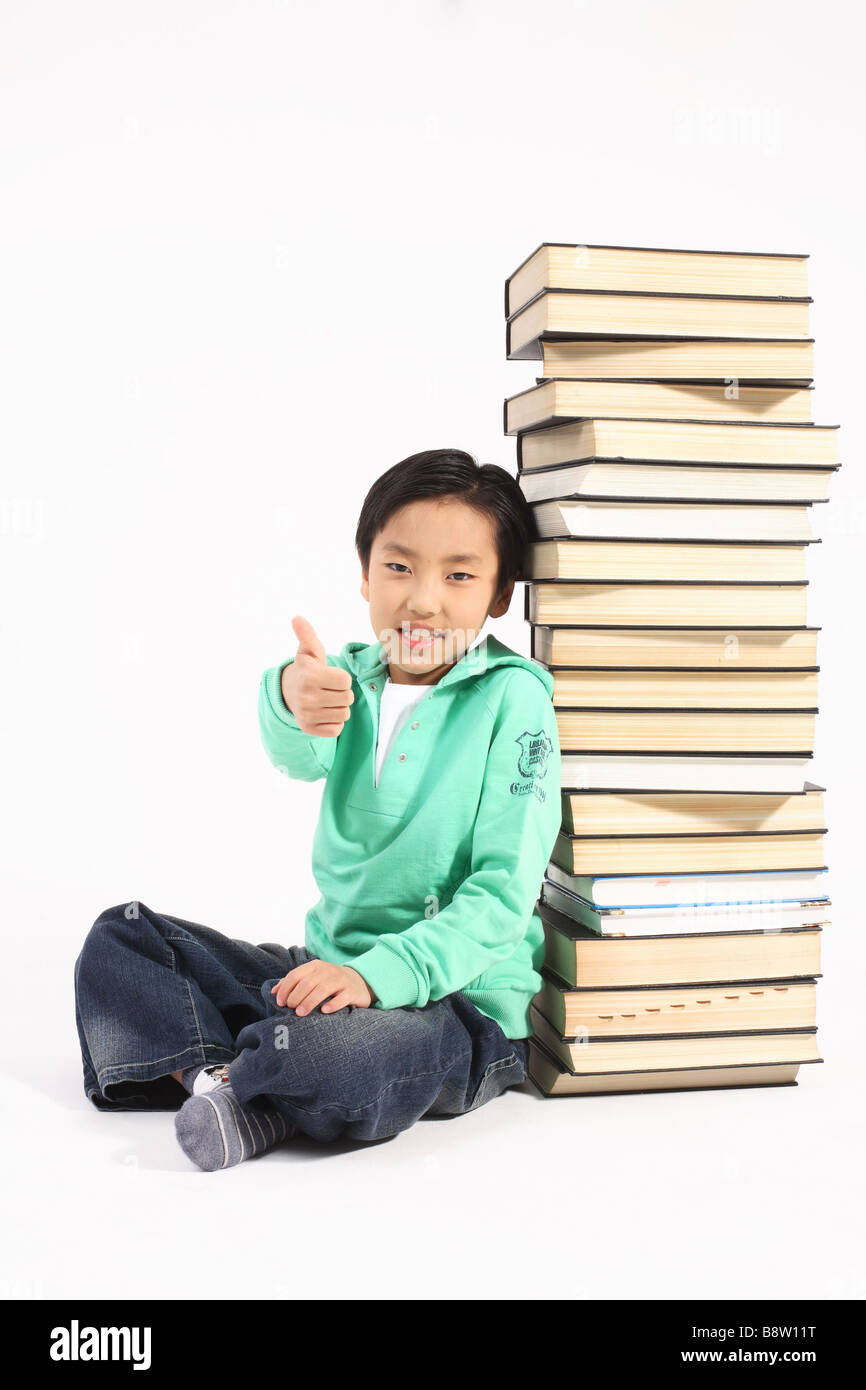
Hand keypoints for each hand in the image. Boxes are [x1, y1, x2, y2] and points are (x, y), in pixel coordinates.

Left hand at [270, 959, 376, 1014]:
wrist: (359, 981)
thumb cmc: (329, 982)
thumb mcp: (312, 977)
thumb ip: (293, 982)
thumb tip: (273, 991)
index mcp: (314, 966)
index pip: (295, 975)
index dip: (285, 989)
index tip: (280, 1003)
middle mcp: (327, 971)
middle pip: (307, 983)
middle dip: (296, 997)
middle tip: (291, 1009)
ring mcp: (341, 980)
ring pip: (323, 989)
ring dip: (309, 1002)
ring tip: (301, 1014)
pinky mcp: (352, 992)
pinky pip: (342, 998)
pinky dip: (332, 1005)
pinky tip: (324, 1011)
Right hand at [280, 615, 354, 736]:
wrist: (288, 692)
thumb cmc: (306, 669)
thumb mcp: (308, 651)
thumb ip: (308, 634)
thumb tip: (297, 618)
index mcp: (309, 677)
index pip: (345, 681)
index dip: (341, 678)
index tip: (330, 676)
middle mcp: (306, 697)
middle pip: (347, 698)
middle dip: (342, 692)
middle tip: (329, 689)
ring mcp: (307, 715)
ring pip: (344, 714)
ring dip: (339, 707)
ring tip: (327, 700)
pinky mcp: (309, 729)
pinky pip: (337, 729)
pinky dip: (334, 722)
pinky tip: (324, 713)